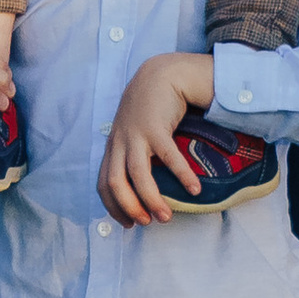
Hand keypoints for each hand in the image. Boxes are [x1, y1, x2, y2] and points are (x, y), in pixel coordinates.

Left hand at [98, 51, 215, 226]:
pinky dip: (181, 175)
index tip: (129, 224)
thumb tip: (143, 185)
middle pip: (115, 183)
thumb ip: (132, 152)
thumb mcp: (132, 131)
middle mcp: (120, 142)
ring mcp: (136, 134)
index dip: (113, 207)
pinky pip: (168, 157)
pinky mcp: (156, 127)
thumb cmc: (149, 107)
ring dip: (151, 200)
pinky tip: (194, 189)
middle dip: (129, 207)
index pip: (103, 184)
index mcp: (113, 146)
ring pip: (138, 175)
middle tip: (145, 223)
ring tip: (166, 217)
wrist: (160, 74)